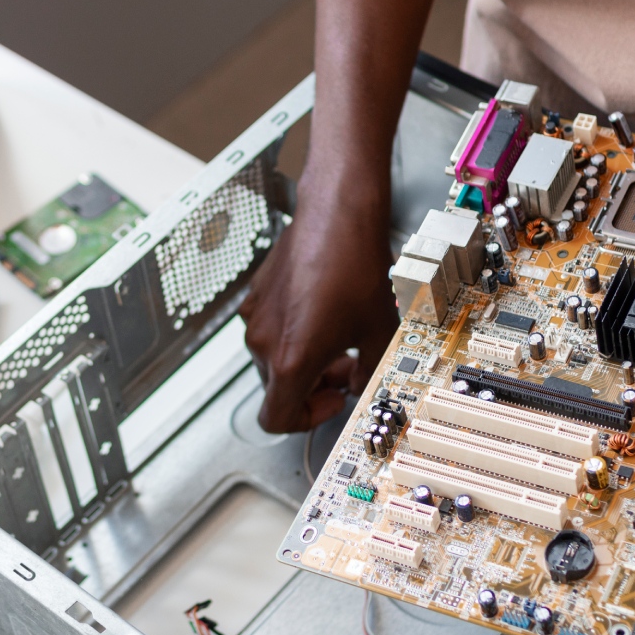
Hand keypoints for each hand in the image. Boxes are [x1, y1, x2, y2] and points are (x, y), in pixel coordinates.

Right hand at [240, 173, 399, 432]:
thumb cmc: (356, 267)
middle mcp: (264, 342)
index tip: (331, 399)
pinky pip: (270, 330)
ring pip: (274, 359)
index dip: (306, 420)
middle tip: (346, 368)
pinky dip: (293, 333)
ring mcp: (255, 317)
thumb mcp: (378, 332)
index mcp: (290, 360)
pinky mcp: (256, 295)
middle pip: (278, 388)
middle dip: (313, 386)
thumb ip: (367, 371)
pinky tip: (324, 310)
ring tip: (338, 336)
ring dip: (303, 359)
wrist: (338, 215)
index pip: (276, 419)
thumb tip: (359, 384)